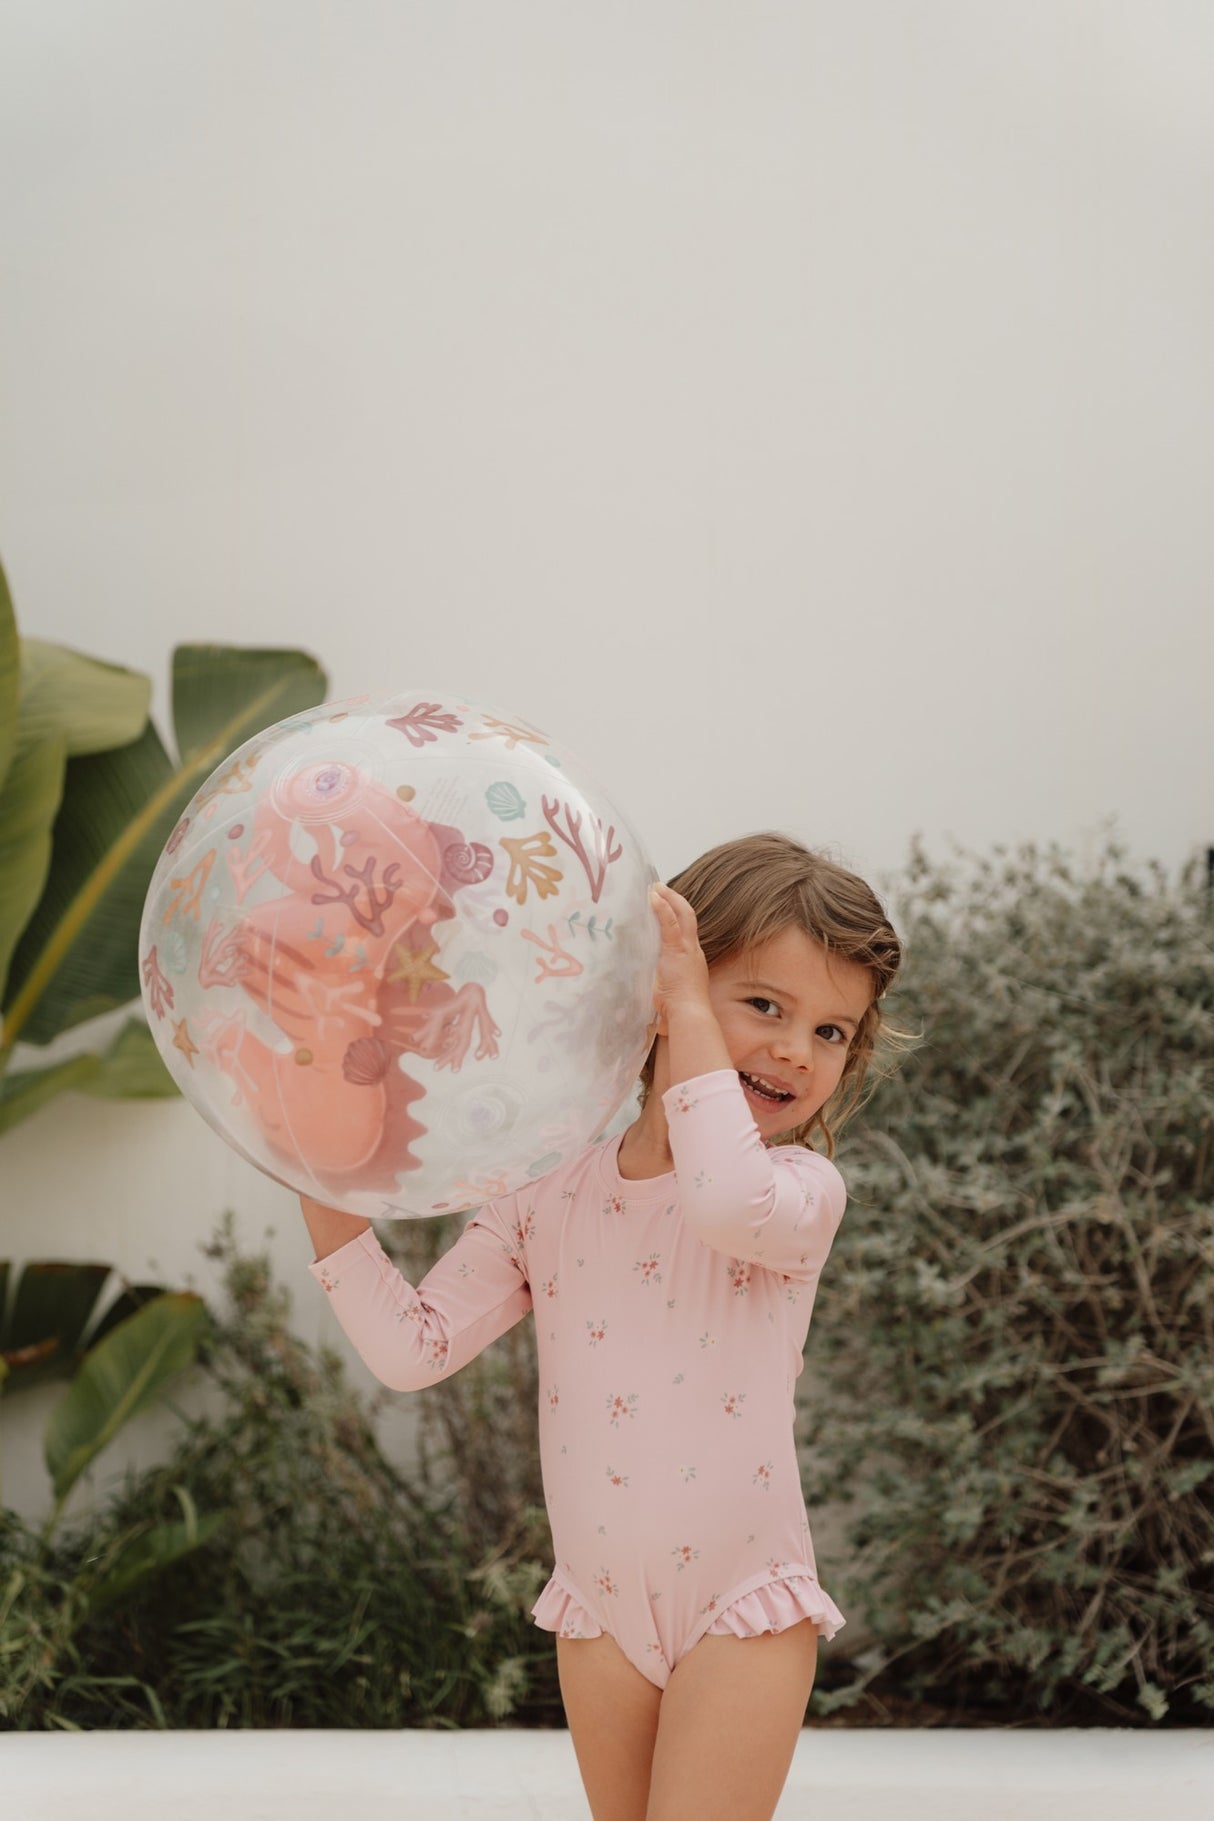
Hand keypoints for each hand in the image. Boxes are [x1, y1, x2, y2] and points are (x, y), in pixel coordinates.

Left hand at [650, 883, 712, 1033]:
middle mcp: (693, 950)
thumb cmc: (679, 1011)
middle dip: (674, 900)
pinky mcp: (677, 949)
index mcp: (691, 959)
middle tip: (659, 888)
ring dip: (668, 898)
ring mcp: (687, 948)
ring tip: (654, 887)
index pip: (685, 931)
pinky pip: (670, 923)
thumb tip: (647, 991)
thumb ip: (659, 986)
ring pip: (682, 914)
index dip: (676, 916)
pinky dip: (662, 908)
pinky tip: (653, 896)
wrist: (689, 1014)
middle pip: (688, 916)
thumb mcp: (668, 993)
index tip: (664, 906)